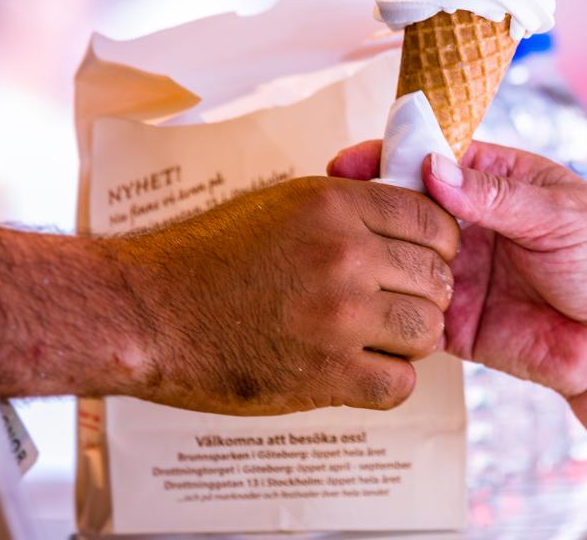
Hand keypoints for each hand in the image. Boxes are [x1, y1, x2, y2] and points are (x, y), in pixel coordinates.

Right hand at [122, 176, 459, 415]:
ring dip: (410, 339)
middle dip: (426, 293)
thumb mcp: (283, 204)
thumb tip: (406, 217)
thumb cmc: (209, 255)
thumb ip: (348, 209)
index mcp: (334, 205)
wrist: (149, 312)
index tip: (423, 258)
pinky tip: (361, 370)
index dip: (438, 243)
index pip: (431, 219)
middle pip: (437, 277)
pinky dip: (389, 381)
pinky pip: (400, 383)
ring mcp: (338, 315)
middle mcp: (343, 254)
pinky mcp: (326, 373)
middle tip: (399, 303)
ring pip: (427, 330)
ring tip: (378, 338)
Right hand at [328, 141, 586, 397]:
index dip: (395, 157)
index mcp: (505, 183)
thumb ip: (493, 195)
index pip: (438, 159)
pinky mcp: (459, 326)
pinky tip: (370, 300)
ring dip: (382, 257)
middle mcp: (478, 226)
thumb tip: (432, 169)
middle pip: (411, 209)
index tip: (351, 161)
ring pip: (405, 260)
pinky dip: (393, 308)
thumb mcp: (558, 215)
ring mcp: (465, 275)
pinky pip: (413, 314)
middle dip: (375, 207)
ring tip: (356, 255)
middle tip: (339, 210)